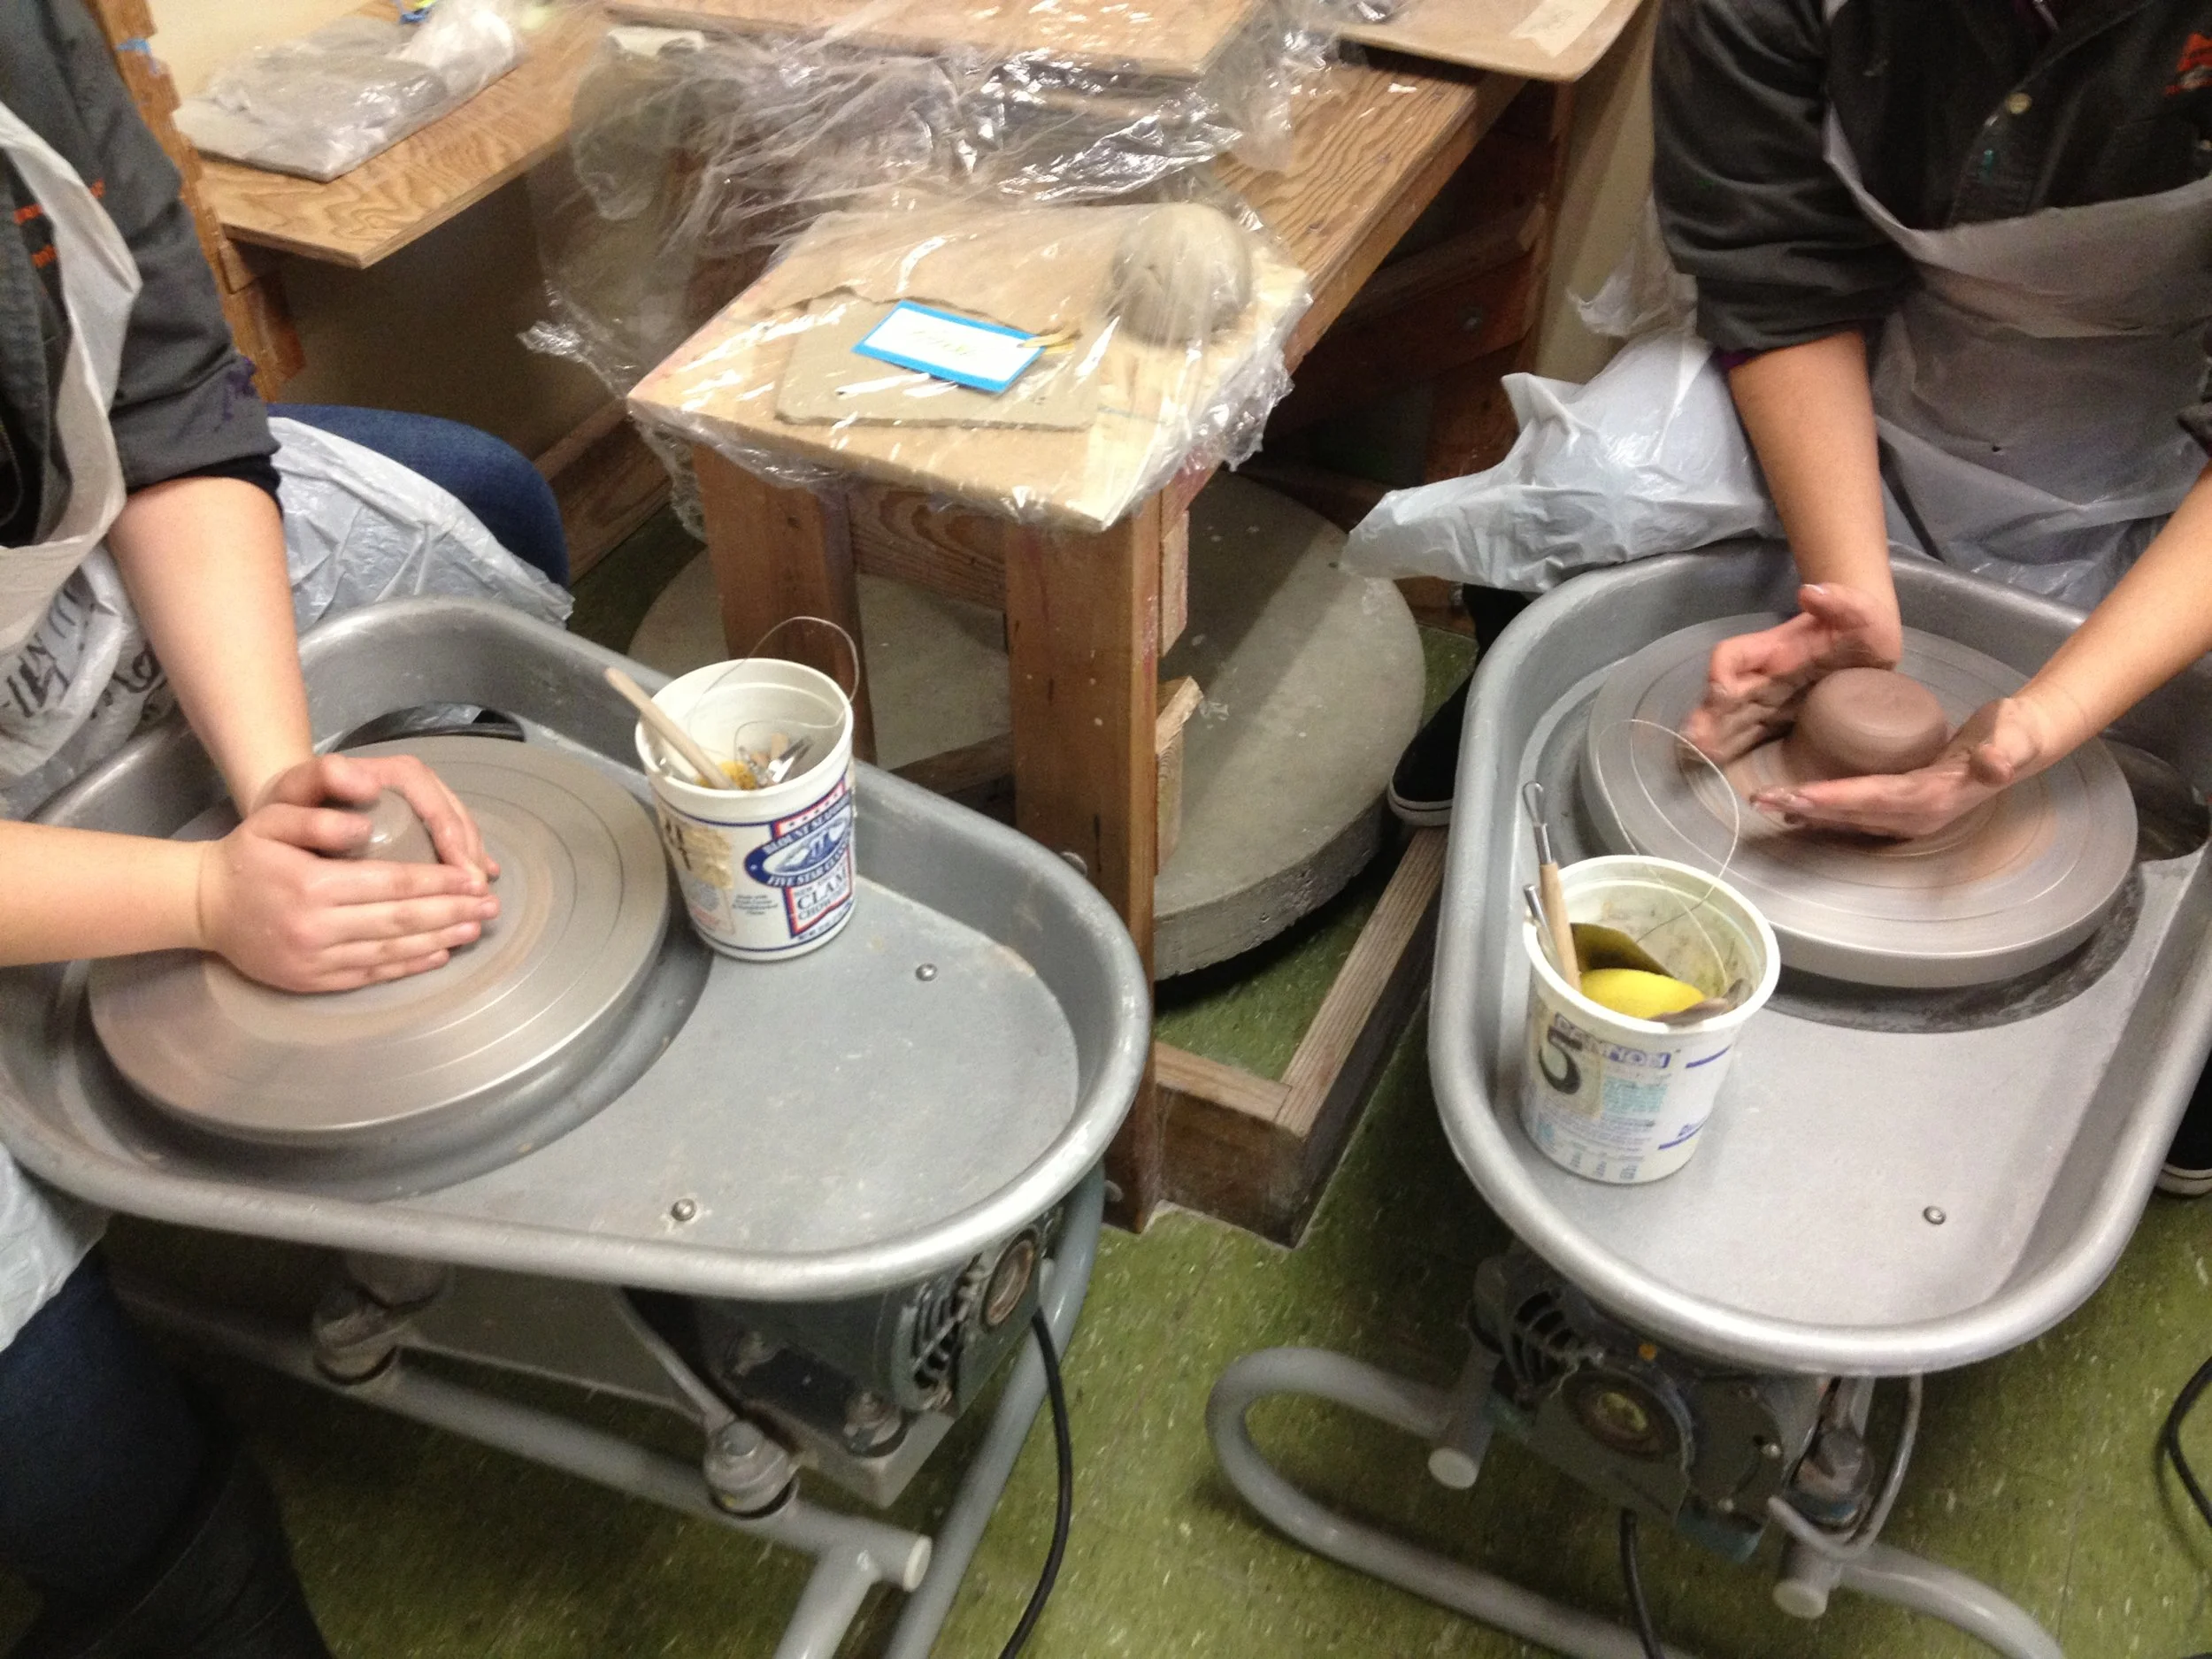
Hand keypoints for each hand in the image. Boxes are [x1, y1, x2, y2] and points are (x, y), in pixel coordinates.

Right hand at [199, 755, 500, 992]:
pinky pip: (371, 975)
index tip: (474, 878)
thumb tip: (365, 824)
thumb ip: (319, 818)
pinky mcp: (313, 982)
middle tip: (491, 907)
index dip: (439, 883)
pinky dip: (409, 966)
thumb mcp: (273, 818)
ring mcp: (315, 960)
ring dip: (440, 941)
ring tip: (475, 929)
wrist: (205, 906)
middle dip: (452, 913)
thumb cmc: (246, 855)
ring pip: (392, 952)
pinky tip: (438, 954)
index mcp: (312, 886)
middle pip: (402, 921)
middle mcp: (317, 928)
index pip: (393, 884)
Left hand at [253, 752, 496, 879]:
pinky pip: (454, 841)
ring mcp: (422, 804)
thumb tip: (370, 787)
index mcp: (394, 773)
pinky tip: (477, 884)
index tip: (459, 873)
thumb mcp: (299, 786)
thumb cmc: (292, 803)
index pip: (435, 804)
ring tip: (480, 896)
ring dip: (473, 863)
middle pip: (456, 818)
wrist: (286, 807)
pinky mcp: (423, 823)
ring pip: (460, 830)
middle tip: (478, 894)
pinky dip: (466, 863)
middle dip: (470, 857)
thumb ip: (327, 777)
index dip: (452, 839)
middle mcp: (416, 786)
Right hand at [1681, 584, 1902, 761]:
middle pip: (1725, 694)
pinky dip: (1731, 748)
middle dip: (1709, 715)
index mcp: (1776, 651)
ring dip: (1714, 736)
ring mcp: (1769, 700)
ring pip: (1731, 718)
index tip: (1719, 689)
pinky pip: (1748, 735)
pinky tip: (1717, 764)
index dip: (1722, 669)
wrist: (1873, 647)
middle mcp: (1764, 677)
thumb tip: (1809, 592)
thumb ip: (1840, 601)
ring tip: (1699, 757)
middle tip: (1694, 741)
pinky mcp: (1780, 721)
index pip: (1734, 655)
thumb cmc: (1864, 627)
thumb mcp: (1861, 611)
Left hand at [1748, 697, 2054, 839]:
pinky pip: (1857, 815)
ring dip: (1808, 812)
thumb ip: (2002, 753)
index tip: (1797, 794)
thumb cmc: (2013, 733)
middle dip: (1805, 807)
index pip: (1874, 798)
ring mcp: (1910, 817)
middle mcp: (1917, 816)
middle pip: (1852, 814)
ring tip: (1768, 804)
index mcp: (1935, 798)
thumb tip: (1993, 766)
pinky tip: (1798, 808)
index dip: (1835, 798)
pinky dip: (1825, 811)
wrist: (2023, 743)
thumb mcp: (2012, 738)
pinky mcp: (1904, 808)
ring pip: (1849, 818)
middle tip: (1761, 799)